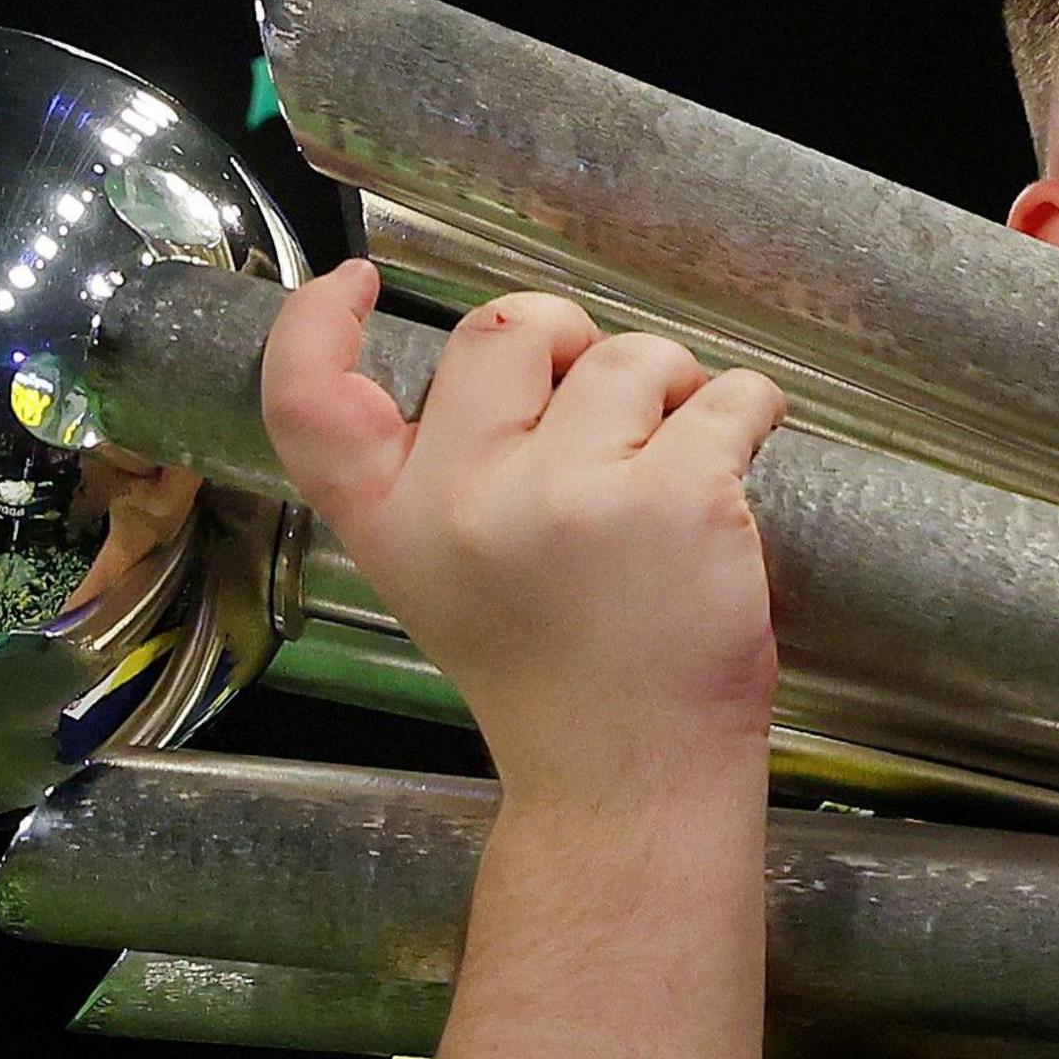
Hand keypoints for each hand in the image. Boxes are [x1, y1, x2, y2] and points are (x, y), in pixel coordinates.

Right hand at [261, 262, 788, 811]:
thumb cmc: (558, 679)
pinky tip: (740, 457)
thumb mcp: (443, 581)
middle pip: (509, 327)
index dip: (319, 321)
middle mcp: (468, 499)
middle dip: (572, 345)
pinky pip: (730, 393)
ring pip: (632, 354)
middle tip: (606, 416)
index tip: (357, 278)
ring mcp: (572, 495)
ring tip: (673, 467)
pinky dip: (749, 409)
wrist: (629, 780)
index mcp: (394, 520)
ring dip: (672, 389)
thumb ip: (433, 476)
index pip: (309, 396)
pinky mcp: (679, 497)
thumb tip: (501, 351)